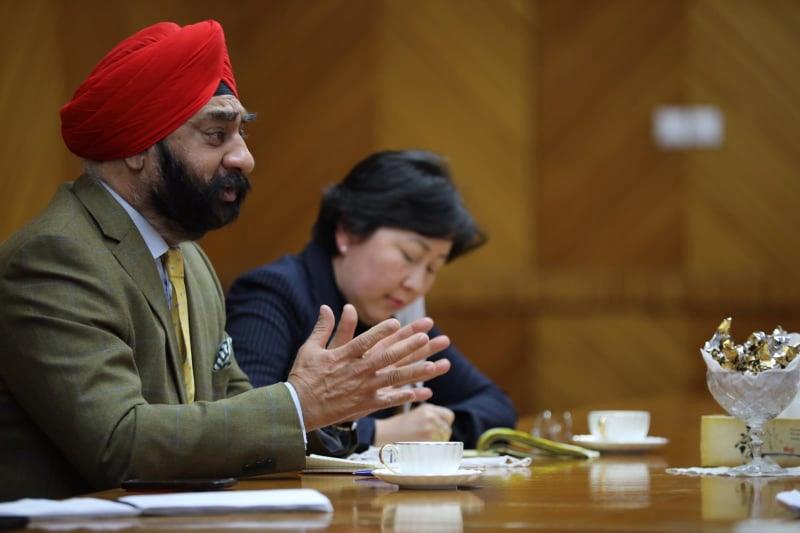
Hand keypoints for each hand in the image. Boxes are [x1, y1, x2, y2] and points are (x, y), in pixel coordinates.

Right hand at [288, 304, 450, 430]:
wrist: (299, 409)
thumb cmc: (304, 377)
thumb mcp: (310, 349)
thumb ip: (323, 328)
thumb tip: (326, 307)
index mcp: (343, 357)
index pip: (365, 341)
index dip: (380, 332)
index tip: (396, 322)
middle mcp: (356, 372)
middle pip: (386, 358)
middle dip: (407, 347)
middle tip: (426, 338)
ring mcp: (363, 389)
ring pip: (394, 379)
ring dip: (414, 372)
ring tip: (433, 365)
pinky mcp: (365, 404)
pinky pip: (390, 400)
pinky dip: (406, 396)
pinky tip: (422, 393)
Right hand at [374, 404, 455, 444]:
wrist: (382, 435)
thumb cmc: (397, 427)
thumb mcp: (415, 414)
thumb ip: (432, 416)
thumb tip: (445, 425)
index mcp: (428, 408)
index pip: (449, 416)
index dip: (444, 424)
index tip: (438, 429)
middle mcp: (430, 417)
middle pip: (447, 430)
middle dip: (441, 436)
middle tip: (427, 440)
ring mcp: (429, 430)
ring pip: (443, 440)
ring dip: (437, 444)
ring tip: (422, 444)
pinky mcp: (426, 443)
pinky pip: (437, 450)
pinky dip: (433, 452)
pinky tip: (422, 451)